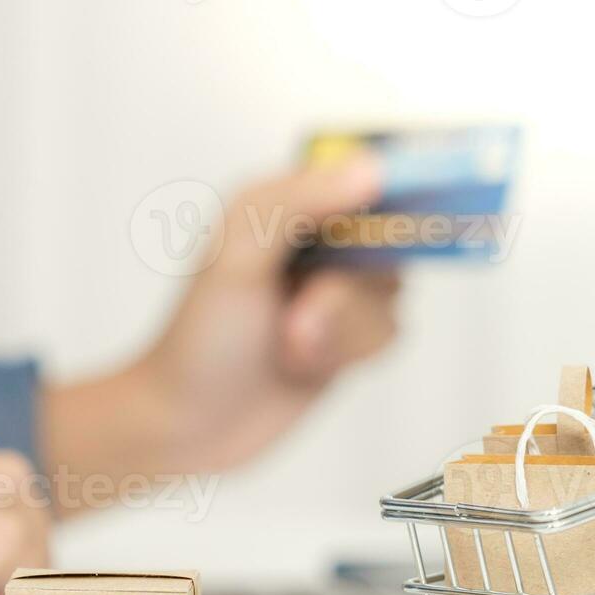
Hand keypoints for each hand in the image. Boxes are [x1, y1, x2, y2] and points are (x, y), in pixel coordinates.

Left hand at [44, 162, 400, 495]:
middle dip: (346, 288)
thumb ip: (297, 202)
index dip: (396, 190)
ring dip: (341, 327)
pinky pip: (390, 333)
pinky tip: (302, 364)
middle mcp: (318, 242)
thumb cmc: (199, 336)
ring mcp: (336, 291)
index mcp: (287, 204)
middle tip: (298, 316)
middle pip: (388, 240)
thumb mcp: (237, 254)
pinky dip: (349, 352)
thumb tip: (372, 169)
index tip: (405, 217)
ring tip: (287, 345)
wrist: (189, 425)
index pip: (362, 173)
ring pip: (390, 294)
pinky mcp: (349, 338)